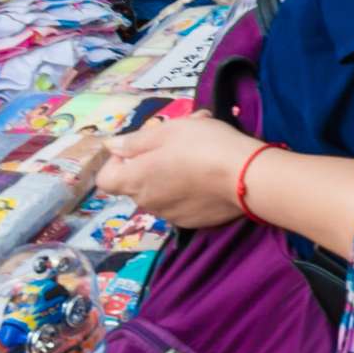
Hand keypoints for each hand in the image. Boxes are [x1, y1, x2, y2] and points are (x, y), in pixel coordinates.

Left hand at [101, 111, 260, 228]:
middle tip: (178, 144)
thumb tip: (111, 147)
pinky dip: (188, 191)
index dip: (117, 162)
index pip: (106, 178)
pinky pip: (181, 204)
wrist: (247, 177)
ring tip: (200, 157)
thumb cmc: (203, 146)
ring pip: (160, 193)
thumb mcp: (168, 131)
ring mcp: (170, 215)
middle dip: (150, 164)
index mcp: (135, 179)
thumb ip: (134, 141)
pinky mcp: (192, 221)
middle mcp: (147, 202)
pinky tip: (210, 178)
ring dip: (170, 176)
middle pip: (136, 184)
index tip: (141, 147)